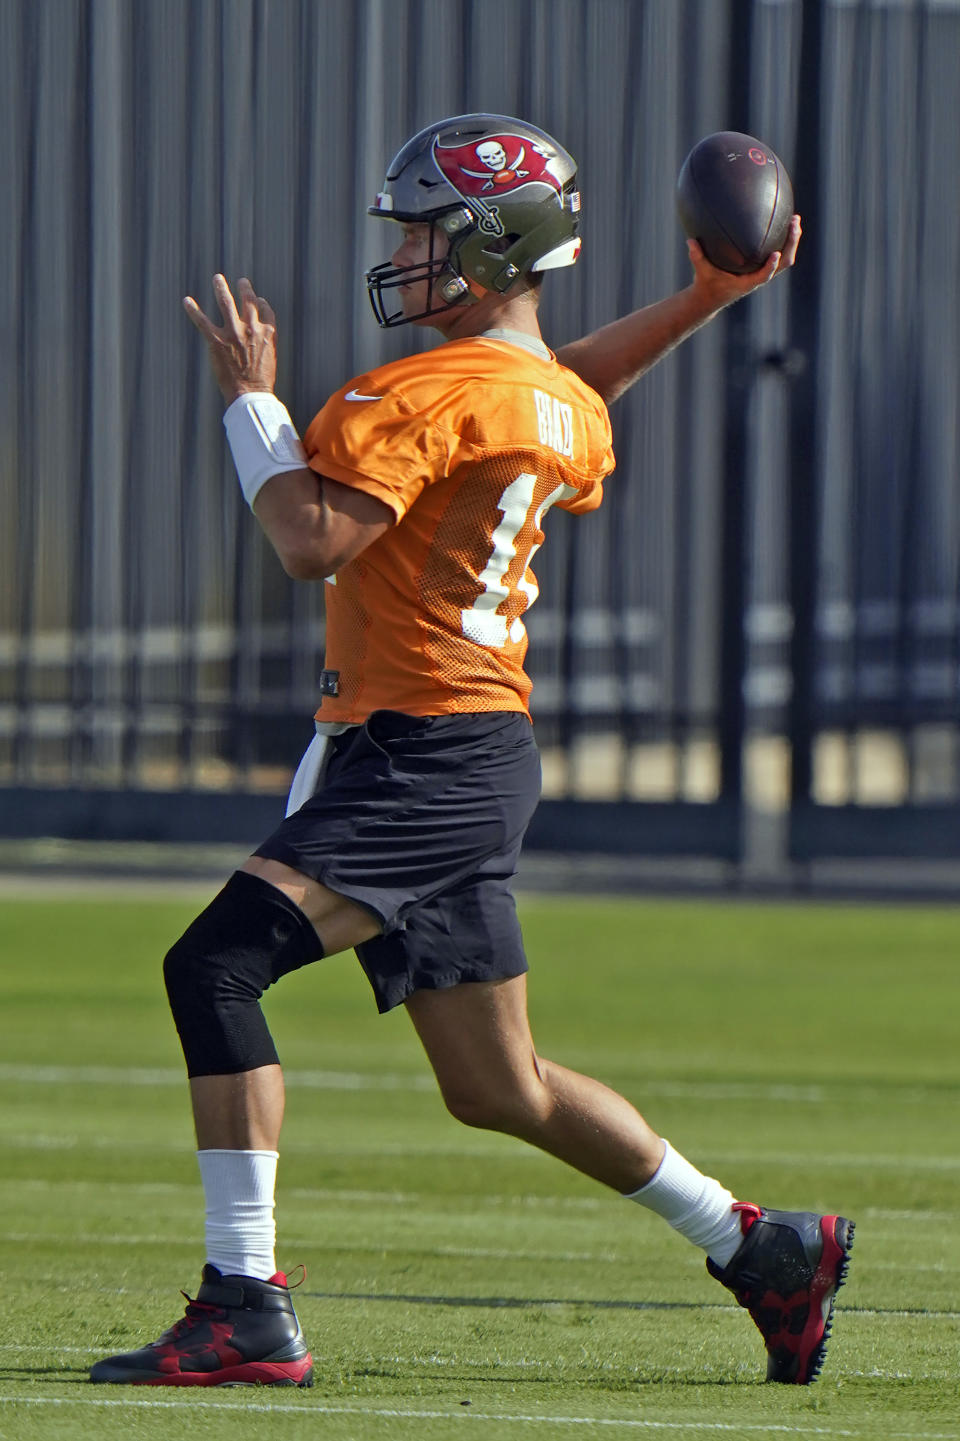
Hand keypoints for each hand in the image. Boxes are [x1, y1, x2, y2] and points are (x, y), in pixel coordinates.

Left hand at [183, 275, 278, 404]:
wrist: (250, 393)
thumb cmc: (261, 382)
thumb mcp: (270, 358)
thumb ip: (265, 343)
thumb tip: (261, 339)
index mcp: (268, 333)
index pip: (265, 310)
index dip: (261, 304)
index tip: (258, 300)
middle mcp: (251, 328)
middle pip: (248, 301)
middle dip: (244, 289)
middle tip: (241, 282)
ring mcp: (233, 333)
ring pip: (225, 303)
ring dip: (221, 288)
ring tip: (218, 279)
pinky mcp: (216, 341)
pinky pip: (202, 321)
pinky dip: (193, 310)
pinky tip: (187, 301)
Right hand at [687, 213, 801, 310]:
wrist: (711, 297)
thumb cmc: (707, 284)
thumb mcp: (701, 272)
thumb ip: (697, 257)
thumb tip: (690, 240)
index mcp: (748, 283)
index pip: (763, 276)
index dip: (771, 266)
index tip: (776, 254)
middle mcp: (759, 277)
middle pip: (783, 263)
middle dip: (791, 244)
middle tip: (794, 225)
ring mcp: (763, 271)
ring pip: (785, 259)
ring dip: (792, 241)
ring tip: (795, 220)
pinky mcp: (761, 266)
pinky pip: (777, 254)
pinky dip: (782, 240)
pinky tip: (781, 222)